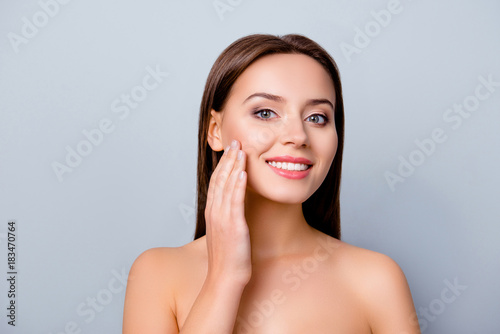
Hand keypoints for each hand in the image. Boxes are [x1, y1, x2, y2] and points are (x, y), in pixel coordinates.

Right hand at [204, 139, 250, 285]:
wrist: (225, 278)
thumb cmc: (228, 258)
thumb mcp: (225, 233)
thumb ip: (227, 217)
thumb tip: (234, 208)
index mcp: (212, 212)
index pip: (216, 182)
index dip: (222, 164)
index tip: (230, 150)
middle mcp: (214, 212)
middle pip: (219, 179)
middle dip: (227, 159)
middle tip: (235, 142)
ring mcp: (222, 218)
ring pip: (226, 186)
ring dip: (233, 166)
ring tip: (240, 150)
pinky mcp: (233, 226)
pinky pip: (234, 201)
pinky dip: (237, 185)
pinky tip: (242, 172)